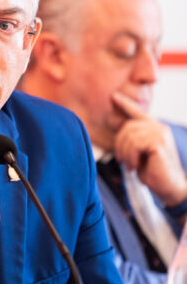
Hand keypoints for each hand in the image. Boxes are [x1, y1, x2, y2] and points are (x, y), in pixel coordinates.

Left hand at [112, 91, 186, 205]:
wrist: (169, 187)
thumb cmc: (152, 172)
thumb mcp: (139, 153)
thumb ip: (132, 140)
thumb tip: (119, 132)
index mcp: (154, 129)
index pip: (138, 112)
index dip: (125, 104)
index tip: (114, 96)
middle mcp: (159, 128)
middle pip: (127, 127)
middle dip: (120, 145)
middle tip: (123, 160)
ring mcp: (160, 134)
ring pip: (129, 137)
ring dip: (125, 154)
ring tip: (130, 165)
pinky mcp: (159, 143)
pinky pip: (134, 145)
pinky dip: (130, 157)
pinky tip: (135, 166)